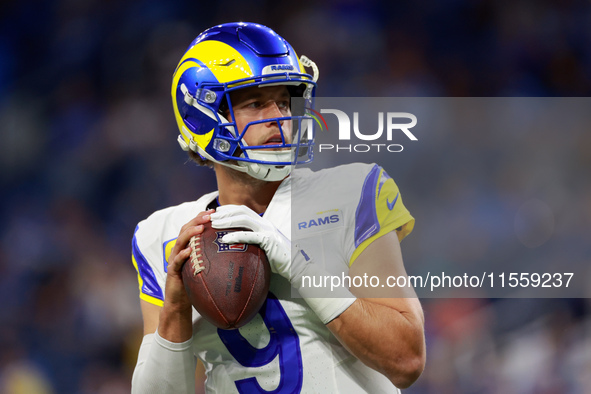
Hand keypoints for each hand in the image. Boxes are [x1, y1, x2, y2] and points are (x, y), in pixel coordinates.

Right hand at [159, 209, 213, 341]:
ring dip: (190, 233)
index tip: (214, 211)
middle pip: (185, 229)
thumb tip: (237, 250)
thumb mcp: (206, 268)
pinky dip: (182, 255)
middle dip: (197, 220)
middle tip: (210, 215)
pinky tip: (189, 251)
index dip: (202, 218)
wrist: (180, 303)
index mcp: (187, 247)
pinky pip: (176, 261)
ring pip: (180, 242)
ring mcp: (174, 260)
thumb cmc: (195, 284)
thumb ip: (214, 257)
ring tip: (201, 227)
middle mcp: (179, 250)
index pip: (193, 227)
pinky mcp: (172, 271)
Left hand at [210, 205, 291, 279]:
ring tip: (214, 224)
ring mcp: (267, 230)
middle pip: (241, 211)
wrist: (294, 265)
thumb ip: (252, 242)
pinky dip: (236, 236)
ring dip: (226, 220)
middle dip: (224, 212)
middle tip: (210, 217)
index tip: (215, 212)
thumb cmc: (278, 258)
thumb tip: (235, 246)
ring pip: (243, 219)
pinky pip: (249, 235)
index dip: (228, 209)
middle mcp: (264, 223)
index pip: (243, 210)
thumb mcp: (263, 246)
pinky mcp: (268, 240)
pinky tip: (224, 239)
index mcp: (263, 223)